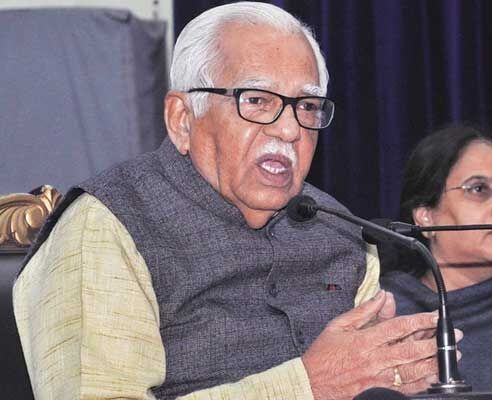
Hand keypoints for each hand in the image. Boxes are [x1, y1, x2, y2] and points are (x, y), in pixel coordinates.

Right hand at [302, 290, 457, 399]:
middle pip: (411, 350)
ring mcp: (377, 379)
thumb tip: (382, 296)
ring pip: (413, 371)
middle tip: (454, 335)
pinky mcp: (378, 393)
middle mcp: (374, 360)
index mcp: (364, 340)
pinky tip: (433, 375)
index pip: (398, 327)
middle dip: (435, 341)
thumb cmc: (323, 353)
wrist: (311, 383)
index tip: (435, 316)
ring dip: (434, 362)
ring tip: (451, 355)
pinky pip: (405, 389)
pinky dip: (422, 382)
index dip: (420, 320)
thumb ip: (363, 311)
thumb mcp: (338, 325)